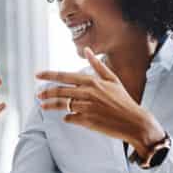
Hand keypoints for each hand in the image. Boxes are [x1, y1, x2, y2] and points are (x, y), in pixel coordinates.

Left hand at [36, 47, 164, 156]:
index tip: (38, 75)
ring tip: (43, 106)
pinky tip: (66, 117)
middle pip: (60, 91)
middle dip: (46, 92)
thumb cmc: (124, 100)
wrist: (135, 122)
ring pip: (62, 105)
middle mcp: (88, 93)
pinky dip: (67, 117)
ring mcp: (87, 107)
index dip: (49, 75)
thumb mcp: (112, 80)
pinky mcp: (87, 121)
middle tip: (38, 95)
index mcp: (92, 81)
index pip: (65, 76)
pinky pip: (70, 118)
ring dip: (50, 105)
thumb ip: (97, 65)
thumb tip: (87, 50)